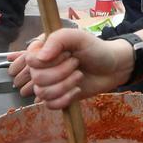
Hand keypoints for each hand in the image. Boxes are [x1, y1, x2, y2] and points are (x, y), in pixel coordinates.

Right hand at [7, 29, 132, 108]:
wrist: (112, 68)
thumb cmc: (96, 49)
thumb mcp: (79, 37)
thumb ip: (58, 39)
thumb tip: (40, 57)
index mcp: (43, 48)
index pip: (30, 60)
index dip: (49, 61)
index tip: (67, 54)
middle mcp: (43, 66)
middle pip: (37, 78)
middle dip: (61, 72)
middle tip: (76, 64)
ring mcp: (49, 82)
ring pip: (42, 93)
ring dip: (65, 85)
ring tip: (78, 76)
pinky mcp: (56, 96)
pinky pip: (50, 105)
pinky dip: (65, 99)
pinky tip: (76, 90)